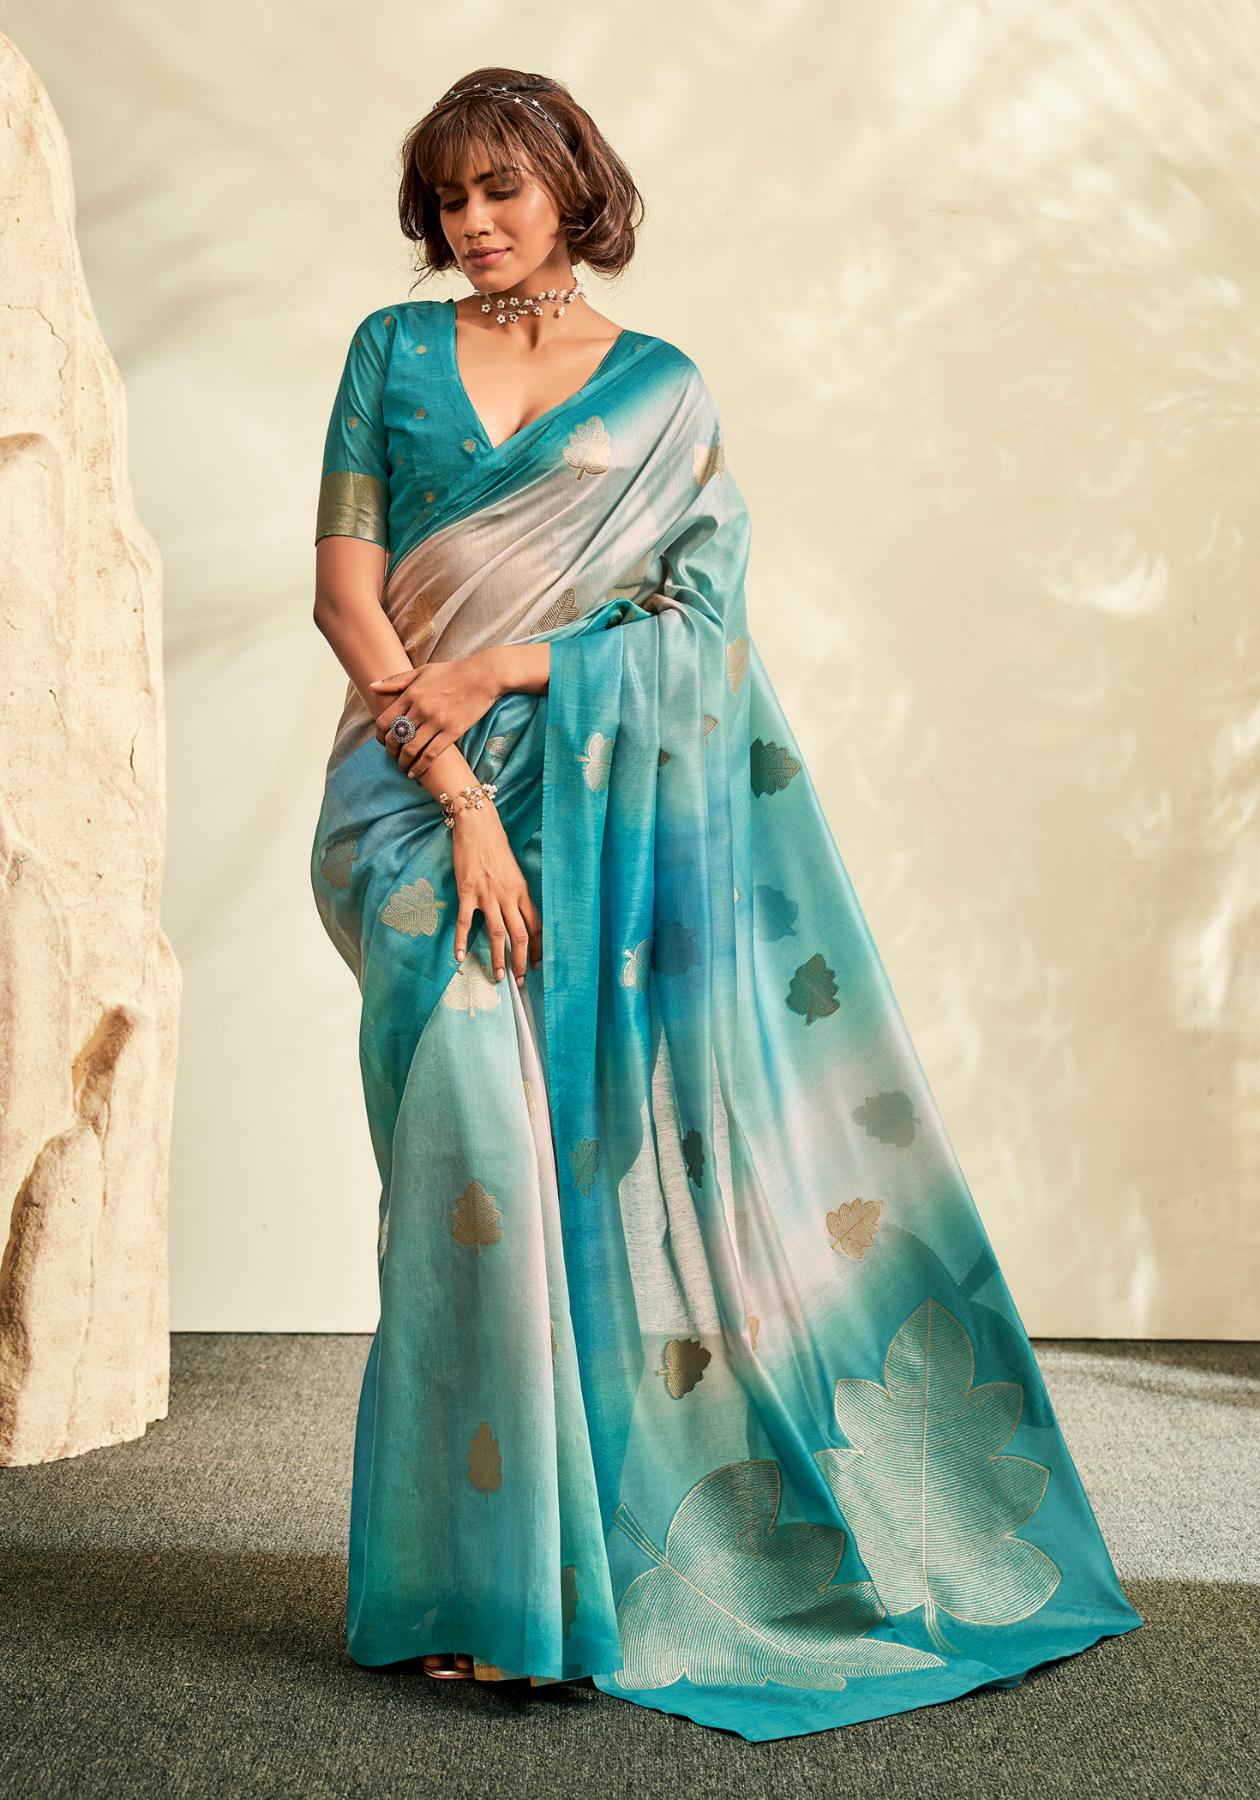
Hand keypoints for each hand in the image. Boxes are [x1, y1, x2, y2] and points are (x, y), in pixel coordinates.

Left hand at [369, 648, 502, 778]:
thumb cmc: (452, 672)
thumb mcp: (421, 671)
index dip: (380, 736)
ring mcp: (436, 721)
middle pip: (396, 737)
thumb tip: (372, 687)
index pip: (385, 721)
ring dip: (403, 762)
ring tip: (403, 767)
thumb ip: (396, 680)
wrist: (482, 676)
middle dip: (391, 751)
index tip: (383, 742)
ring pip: (411, 749)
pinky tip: (415, 774)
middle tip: (393, 756)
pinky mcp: (452, 732)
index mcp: (411, 694)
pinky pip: (431, 754)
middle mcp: (420, 709)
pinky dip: (420, 767)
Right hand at [450, 803, 542, 984]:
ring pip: (497, 934)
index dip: (538, 949)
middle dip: (522, 962)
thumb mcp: (513, 872)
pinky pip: (465, 922)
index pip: (535, 927)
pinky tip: (458, 957)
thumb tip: (519, 916)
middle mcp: (508, 896)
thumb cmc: (495, 847)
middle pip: (520, 936)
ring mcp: (487, 895)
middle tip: (519, 981)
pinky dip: (461, 941)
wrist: (477, 826)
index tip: (537, 964)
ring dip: (498, 959)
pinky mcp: (467, 892)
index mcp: (522, 891)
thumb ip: (516, 894)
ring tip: (498, 977)